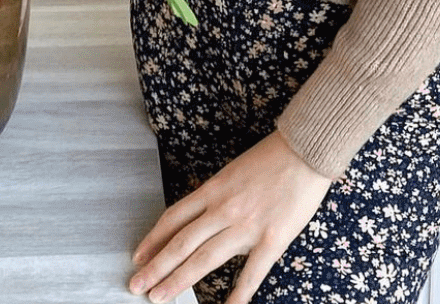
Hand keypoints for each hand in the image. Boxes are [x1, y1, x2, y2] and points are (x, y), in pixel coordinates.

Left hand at [128, 132, 332, 303]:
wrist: (303, 151)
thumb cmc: (271, 158)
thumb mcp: (233, 171)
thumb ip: (216, 196)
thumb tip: (199, 217)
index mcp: (213, 189)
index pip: (173, 218)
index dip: (153, 239)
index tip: (138, 256)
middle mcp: (223, 209)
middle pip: (181, 242)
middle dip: (156, 267)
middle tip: (136, 285)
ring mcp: (245, 226)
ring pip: (203, 258)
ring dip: (178, 281)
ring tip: (159, 297)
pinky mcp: (271, 240)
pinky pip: (251, 274)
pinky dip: (237, 295)